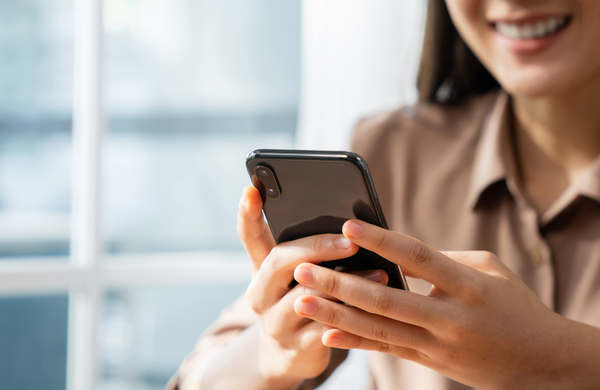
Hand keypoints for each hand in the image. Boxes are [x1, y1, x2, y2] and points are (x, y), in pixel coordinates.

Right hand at [238, 187, 382, 387]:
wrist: (285, 357)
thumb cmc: (297, 302)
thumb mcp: (292, 276)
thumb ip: (307, 251)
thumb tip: (348, 220)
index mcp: (260, 269)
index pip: (250, 236)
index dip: (248, 214)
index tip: (251, 190)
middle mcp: (261, 294)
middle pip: (279, 262)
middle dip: (316, 247)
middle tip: (349, 241)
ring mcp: (276, 323)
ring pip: (306, 298)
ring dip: (345, 284)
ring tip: (377, 273)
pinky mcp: (298, 349)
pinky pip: (326, 330)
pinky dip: (352, 317)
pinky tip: (375, 308)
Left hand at [292, 219, 599, 389]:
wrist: (539, 362)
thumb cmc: (514, 305)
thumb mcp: (488, 271)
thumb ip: (443, 259)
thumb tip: (396, 251)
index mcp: (469, 287)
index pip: (419, 258)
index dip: (382, 241)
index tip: (348, 226)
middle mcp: (450, 319)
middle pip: (385, 300)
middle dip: (339, 284)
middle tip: (303, 268)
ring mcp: (437, 345)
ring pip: (377, 330)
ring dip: (335, 315)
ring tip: (301, 300)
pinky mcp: (429, 361)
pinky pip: (386, 350)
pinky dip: (354, 343)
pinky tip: (325, 335)